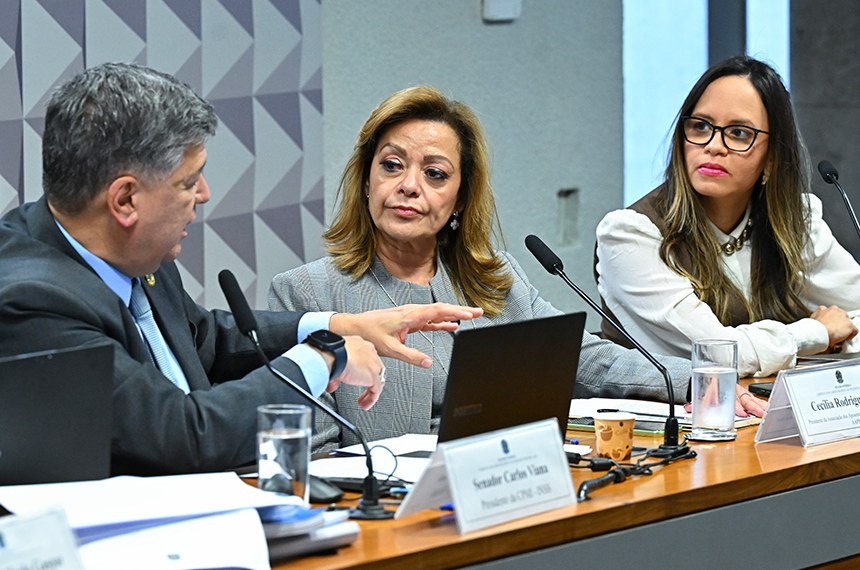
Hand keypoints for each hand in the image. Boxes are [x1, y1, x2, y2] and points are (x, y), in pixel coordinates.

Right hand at [324, 336, 384, 409]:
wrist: (333, 354)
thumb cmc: (330, 352)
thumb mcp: (333, 361)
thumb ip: (336, 373)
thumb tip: (332, 383)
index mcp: (359, 344)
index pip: (363, 357)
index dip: (358, 369)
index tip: (352, 376)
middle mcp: (369, 352)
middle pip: (372, 368)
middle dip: (364, 379)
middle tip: (356, 387)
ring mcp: (373, 364)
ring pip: (377, 379)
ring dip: (370, 390)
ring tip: (363, 399)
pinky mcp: (373, 376)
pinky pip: (376, 390)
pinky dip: (371, 398)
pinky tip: (365, 404)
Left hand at [330, 303, 483, 367]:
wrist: (355, 326)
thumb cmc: (369, 334)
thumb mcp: (390, 349)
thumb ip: (410, 356)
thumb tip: (427, 362)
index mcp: (410, 316)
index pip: (438, 311)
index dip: (456, 312)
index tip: (470, 315)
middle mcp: (412, 313)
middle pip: (442, 309)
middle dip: (461, 310)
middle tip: (479, 312)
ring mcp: (411, 316)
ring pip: (437, 314)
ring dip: (454, 315)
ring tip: (471, 317)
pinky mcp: (409, 321)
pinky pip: (430, 321)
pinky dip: (442, 322)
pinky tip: (452, 326)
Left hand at [684, 383, 766, 418]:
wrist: (711, 374)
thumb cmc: (708, 386)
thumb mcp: (701, 394)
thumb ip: (695, 402)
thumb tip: (689, 408)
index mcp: (722, 388)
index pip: (730, 398)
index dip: (736, 406)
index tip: (741, 413)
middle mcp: (733, 389)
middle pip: (744, 398)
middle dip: (752, 407)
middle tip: (759, 414)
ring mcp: (740, 391)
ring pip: (751, 398)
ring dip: (760, 406)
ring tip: (767, 413)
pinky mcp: (745, 394)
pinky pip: (755, 399)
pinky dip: (762, 404)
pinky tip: (769, 409)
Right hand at [810, 305, 857, 349]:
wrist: (818, 333)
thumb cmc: (812, 329)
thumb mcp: (811, 321)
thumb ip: (816, 320)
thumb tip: (816, 325)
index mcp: (823, 309)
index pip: (829, 312)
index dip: (829, 319)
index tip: (828, 325)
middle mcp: (834, 310)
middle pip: (840, 315)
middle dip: (838, 322)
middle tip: (833, 330)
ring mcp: (843, 317)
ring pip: (847, 322)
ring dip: (844, 328)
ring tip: (839, 335)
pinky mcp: (849, 325)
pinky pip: (854, 330)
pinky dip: (850, 335)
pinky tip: (844, 339)